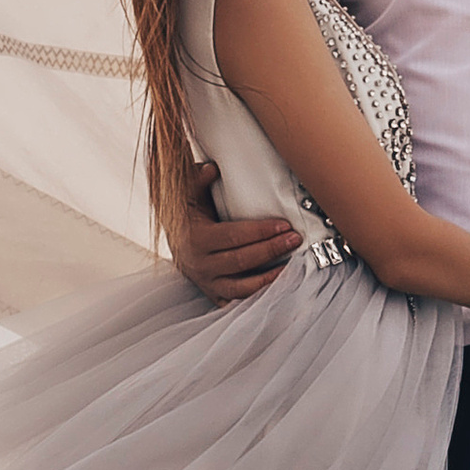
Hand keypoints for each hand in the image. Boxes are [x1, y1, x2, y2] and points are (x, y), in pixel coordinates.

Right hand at [173, 168, 299, 305]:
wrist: (174, 240)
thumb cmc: (188, 214)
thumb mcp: (189, 193)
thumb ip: (199, 179)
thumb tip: (212, 168)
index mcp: (196, 239)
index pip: (234, 236)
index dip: (261, 232)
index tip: (284, 225)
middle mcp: (200, 265)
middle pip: (242, 260)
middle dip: (271, 250)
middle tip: (294, 239)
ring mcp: (207, 283)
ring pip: (241, 287)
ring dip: (269, 278)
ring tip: (291, 266)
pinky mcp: (213, 295)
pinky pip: (237, 301)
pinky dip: (257, 296)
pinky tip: (276, 286)